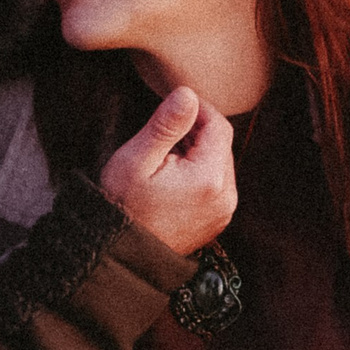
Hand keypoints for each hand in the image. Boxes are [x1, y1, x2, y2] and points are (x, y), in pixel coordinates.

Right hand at [99, 87, 236, 256]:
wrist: (123, 255)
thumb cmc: (123, 206)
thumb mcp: (137, 159)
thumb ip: (166, 125)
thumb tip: (188, 94)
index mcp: (210, 178)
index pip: (219, 126)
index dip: (198, 110)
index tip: (172, 108)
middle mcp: (226, 196)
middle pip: (222, 145)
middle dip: (197, 133)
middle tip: (163, 136)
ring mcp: (224, 212)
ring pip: (220, 164)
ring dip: (198, 153)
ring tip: (164, 159)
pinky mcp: (217, 221)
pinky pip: (217, 185)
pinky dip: (200, 174)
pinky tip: (172, 179)